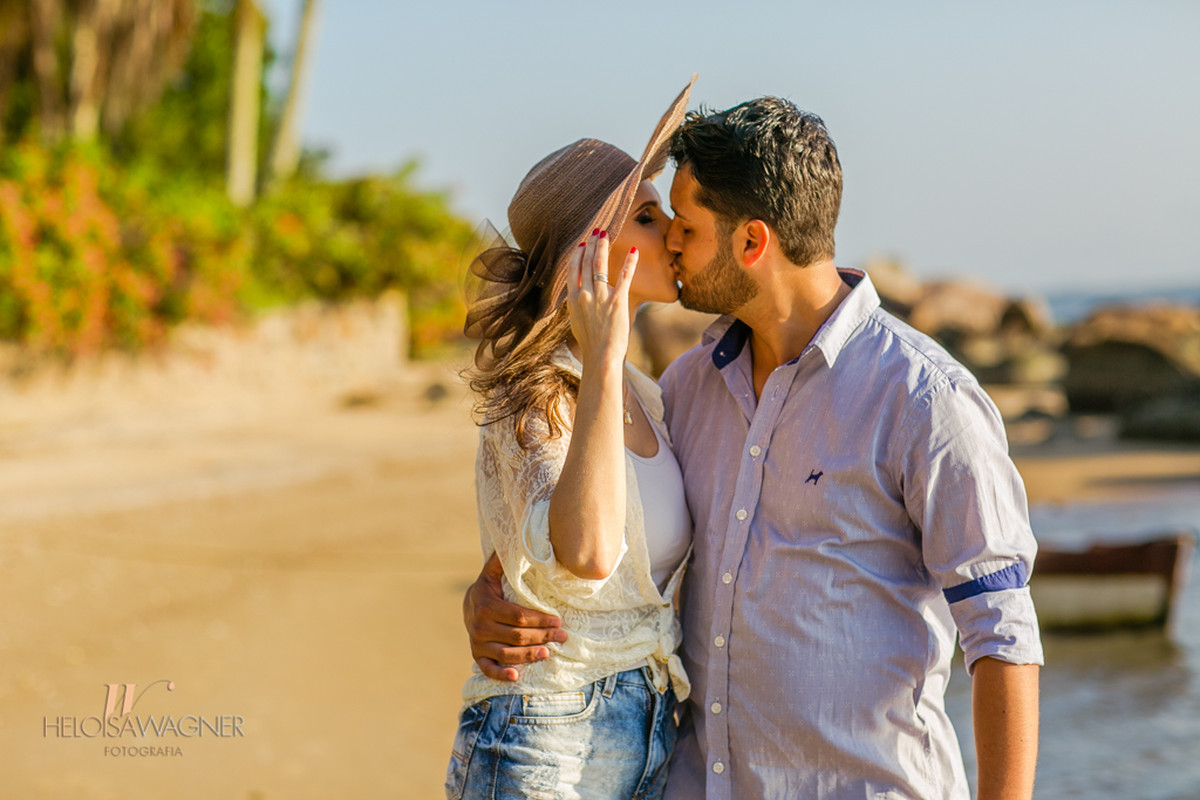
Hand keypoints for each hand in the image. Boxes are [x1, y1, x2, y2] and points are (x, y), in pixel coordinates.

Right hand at [463, 554, 566, 680]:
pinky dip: (501, 674)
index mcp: (486, 605)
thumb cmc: (490, 588)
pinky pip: (488, 669)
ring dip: (528, 656)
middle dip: (541, 636)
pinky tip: (517, 676)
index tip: (558, 620)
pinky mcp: (477, 656)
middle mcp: (480, 626)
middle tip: (562, 636)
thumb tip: (521, 542)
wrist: (468, 604)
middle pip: (516, 636)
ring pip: (506, 653)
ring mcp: (477, 643)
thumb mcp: (493, 572)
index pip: (518, 616)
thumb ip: (504, 561)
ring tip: (548, 653)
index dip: (539, 620)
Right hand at [566, 230, 638, 369]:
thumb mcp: (576, 320)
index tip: (582, 244)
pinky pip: (624, 277)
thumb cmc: (590, 342)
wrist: (601, 356)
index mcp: (573, 298)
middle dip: (591, 244)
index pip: (573, 269)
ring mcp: (601, 297)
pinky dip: (629, 262)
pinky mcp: (618, 301)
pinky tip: (634, 250)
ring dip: (602, 246)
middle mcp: (585, 294)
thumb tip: (580, 292)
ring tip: (605, 233)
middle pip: (586, 262)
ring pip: (600, 265)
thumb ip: (577, 303)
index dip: (577, 254)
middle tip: (596, 231)